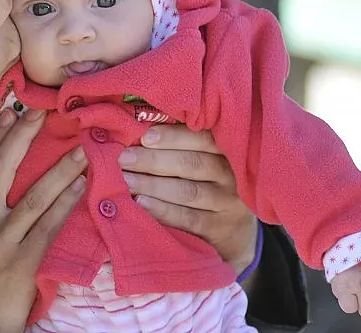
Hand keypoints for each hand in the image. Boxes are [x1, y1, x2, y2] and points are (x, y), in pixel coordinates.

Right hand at [0, 109, 87, 332]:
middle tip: (41, 112)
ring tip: (81, 149)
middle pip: (1, 170)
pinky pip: (48, 226)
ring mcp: (1, 242)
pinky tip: (81, 186)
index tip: (12, 112)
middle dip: (22, 138)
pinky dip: (66, 203)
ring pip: (33, 196)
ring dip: (59, 170)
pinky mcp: (22, 262)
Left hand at [117, 124, 257, 273]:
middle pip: (192, 164)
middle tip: (124, 159)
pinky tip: (141, 203)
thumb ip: (182, 144)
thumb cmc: (208, 180)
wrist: (236, 228)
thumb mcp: (206, 157)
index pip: (203, 138)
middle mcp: (232, 175)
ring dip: (152, 185)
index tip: (145, 137)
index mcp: (228, 149)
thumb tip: (139, 131)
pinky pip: (188, 218)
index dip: (173, 137)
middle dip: (154, 161)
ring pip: (188, 192)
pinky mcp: (220, 228)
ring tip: (126, 181)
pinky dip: (163, 210)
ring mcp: (228, 203)